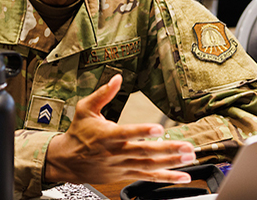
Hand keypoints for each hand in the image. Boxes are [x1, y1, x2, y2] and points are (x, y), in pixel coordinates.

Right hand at [44, 74, 195, 184]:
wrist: (67, 161)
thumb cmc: (78, 134)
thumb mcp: (85, 109)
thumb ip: (103, 94)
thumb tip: (117, 78)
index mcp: (106, 135)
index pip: (126, 133)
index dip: (141, 132)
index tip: (158, 129)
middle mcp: (116, 152)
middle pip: (144, 152)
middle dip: (167, 150)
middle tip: (186, 147)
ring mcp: (122, 165)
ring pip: (149, 166)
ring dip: (171, 163)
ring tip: (190, 157)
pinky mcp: (125, 174)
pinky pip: (148, 177)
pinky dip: (166, 178)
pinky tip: (183, 176)